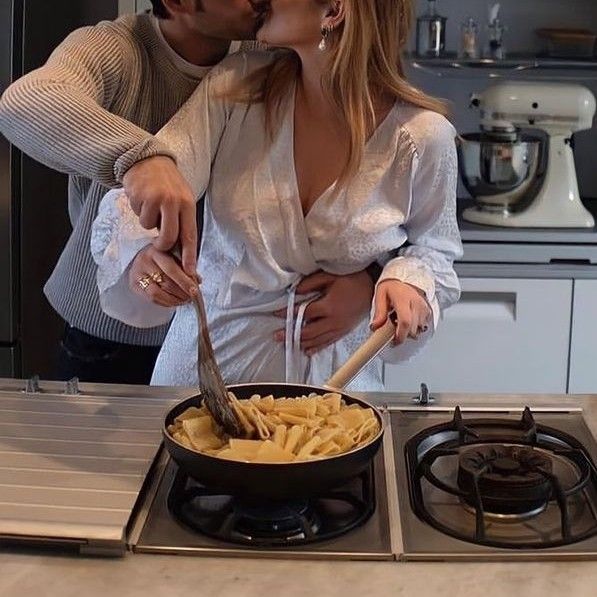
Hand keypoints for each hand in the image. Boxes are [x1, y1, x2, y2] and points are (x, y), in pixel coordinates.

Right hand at [122, 156, 196, 275]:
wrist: (147, 159)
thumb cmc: (167, 184)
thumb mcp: (181, 199)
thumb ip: (181, 222)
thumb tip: (181, 251)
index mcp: (187, 204)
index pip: (190, 235)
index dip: (189, 255)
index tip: (189, 271)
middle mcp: (173, 201)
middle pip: (168, 237)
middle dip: (162, 245)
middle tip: (158, 244)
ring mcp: (155, 198)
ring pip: (149, 227)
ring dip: (148, 221)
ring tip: (151, 205)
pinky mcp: (139, 196)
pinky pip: (138, 216)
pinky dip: (139, 210)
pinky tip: (143, 198)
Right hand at [129, 245, 198, 307]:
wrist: (144, 260)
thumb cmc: (164, 257)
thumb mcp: (175, 255)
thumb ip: (185, 266)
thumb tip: (197, 280)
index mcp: (157, 249)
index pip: (172, 268)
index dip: (185, 280)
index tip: (196, 289)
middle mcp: (145, 260)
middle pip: (166, 281)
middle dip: (182, 291)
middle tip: (193, 296)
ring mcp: (138, 273)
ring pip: (158, 292)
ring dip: (175, 299)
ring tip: (185, 299)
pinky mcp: (135, 285)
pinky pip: (153, 298)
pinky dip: (167, 302)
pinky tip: (175, 301)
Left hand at [273, 270, 373, 355]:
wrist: (373, 286)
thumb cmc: (352, 278)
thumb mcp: (329, 275)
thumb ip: (310, 283)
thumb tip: (295, 292)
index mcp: (329, 306)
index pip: (304, 313)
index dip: (288, 314)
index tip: (276, 313)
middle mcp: (334, 321)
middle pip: (308, 332)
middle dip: (291, 334)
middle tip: (278, 335)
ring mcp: (340, 328)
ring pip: (318, 340)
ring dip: (302, 343)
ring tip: (288, 343)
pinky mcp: (344, 331)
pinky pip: (328, 342)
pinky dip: (316, 347)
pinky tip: (307, 350)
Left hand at [370, 280, 431, 344]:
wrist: (405, 278)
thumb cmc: (392, 286)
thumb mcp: (380, 295)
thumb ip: (379, 312)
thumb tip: (375, 327)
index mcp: (403, 299)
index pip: (405, 321)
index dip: (400, 335)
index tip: (393, 341)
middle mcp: (416, 303)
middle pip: (413, 329)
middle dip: (402, 335)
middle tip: (393, 329)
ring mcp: (424, 307)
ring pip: (419, 329)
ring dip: (409, 331)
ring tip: (400, 321)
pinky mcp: (428, 310)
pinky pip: (423, 325)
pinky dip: (415, 327)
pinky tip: (408, 320)